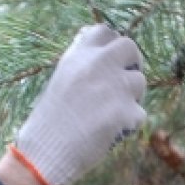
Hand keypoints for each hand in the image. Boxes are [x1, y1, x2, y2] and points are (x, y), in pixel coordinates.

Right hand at [14, 24, 146, 184]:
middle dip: (132, 64)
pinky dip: (129, 125)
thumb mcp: (61, 79)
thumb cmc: (50, 120)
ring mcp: (114, 86)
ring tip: (111, 114)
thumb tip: (95, 40)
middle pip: (130, 48)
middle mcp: (98, 63)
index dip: (113, 46)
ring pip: (140, 83)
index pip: (106, 31)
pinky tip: (109, 133)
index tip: (112, 62)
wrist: (44, 153)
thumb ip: (81, 61)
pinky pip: (140, 114)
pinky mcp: (125, 111)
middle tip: (124, 84)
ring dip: (132, 98)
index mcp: (79, 54)